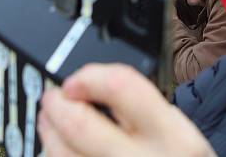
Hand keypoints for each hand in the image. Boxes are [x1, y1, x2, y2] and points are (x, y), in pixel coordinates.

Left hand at [38, 64, 214, 156]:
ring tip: (51, 121)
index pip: (121, 88)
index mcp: (172, 136)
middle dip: (56, 104)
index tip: (76, 80)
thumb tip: (89, 85)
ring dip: (49, 132)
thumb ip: (140, 107)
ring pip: (62, 155)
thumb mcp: (176, 132)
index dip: (90, 77)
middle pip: (79, 124)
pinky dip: (56, 155)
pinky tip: (62, 148)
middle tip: (52, 97)